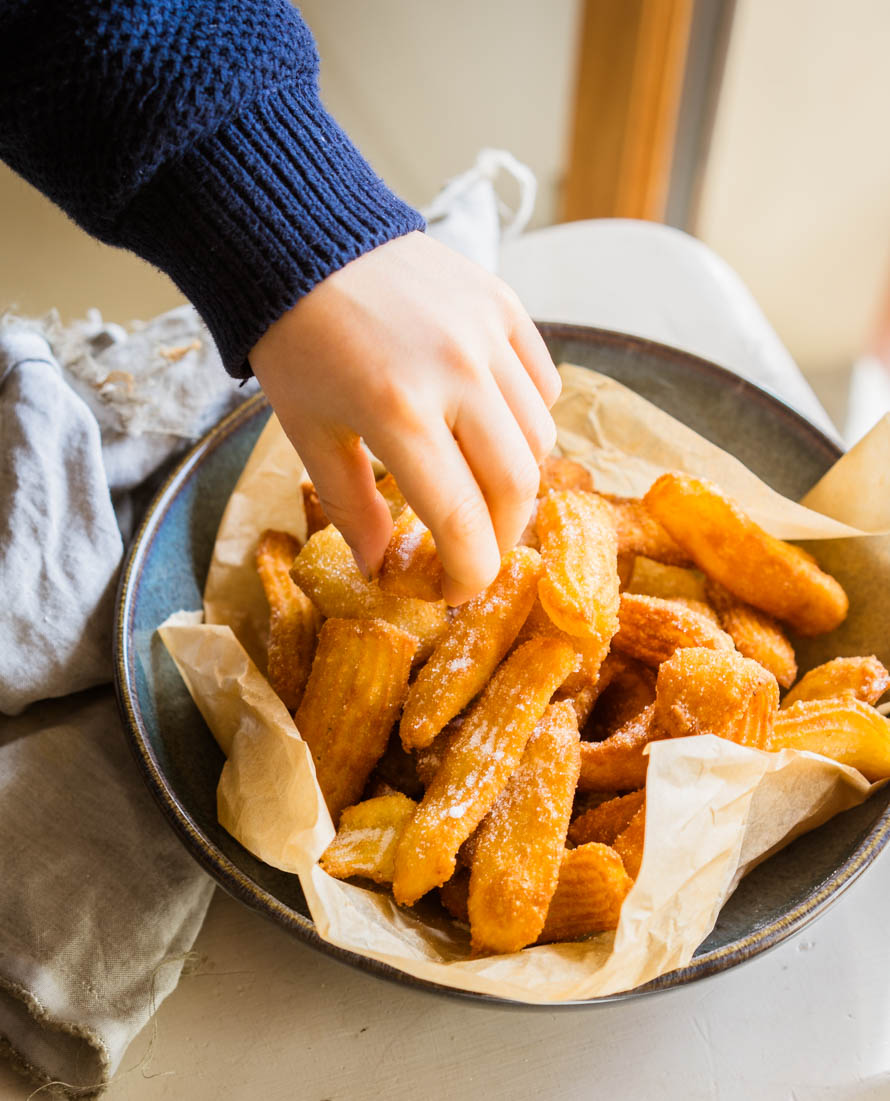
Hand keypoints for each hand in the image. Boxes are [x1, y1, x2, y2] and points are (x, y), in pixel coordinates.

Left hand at [249, 230, 559, 604]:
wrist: (302, 237)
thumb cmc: (295, 341)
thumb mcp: (309, 432)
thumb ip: (352, 506)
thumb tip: (380, 567)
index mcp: (398, 411)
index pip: (464, 519)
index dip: (470, 572)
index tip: (458, 591)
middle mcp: (458, 372)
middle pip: (519, 486)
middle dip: (502, 535)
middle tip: (474, 548)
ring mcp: (488, 333)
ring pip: (540, 436)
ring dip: (516, 478)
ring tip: (479, 485)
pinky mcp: (503, 304)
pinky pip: (542, 382)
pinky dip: (527, 417)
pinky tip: (490, 425)